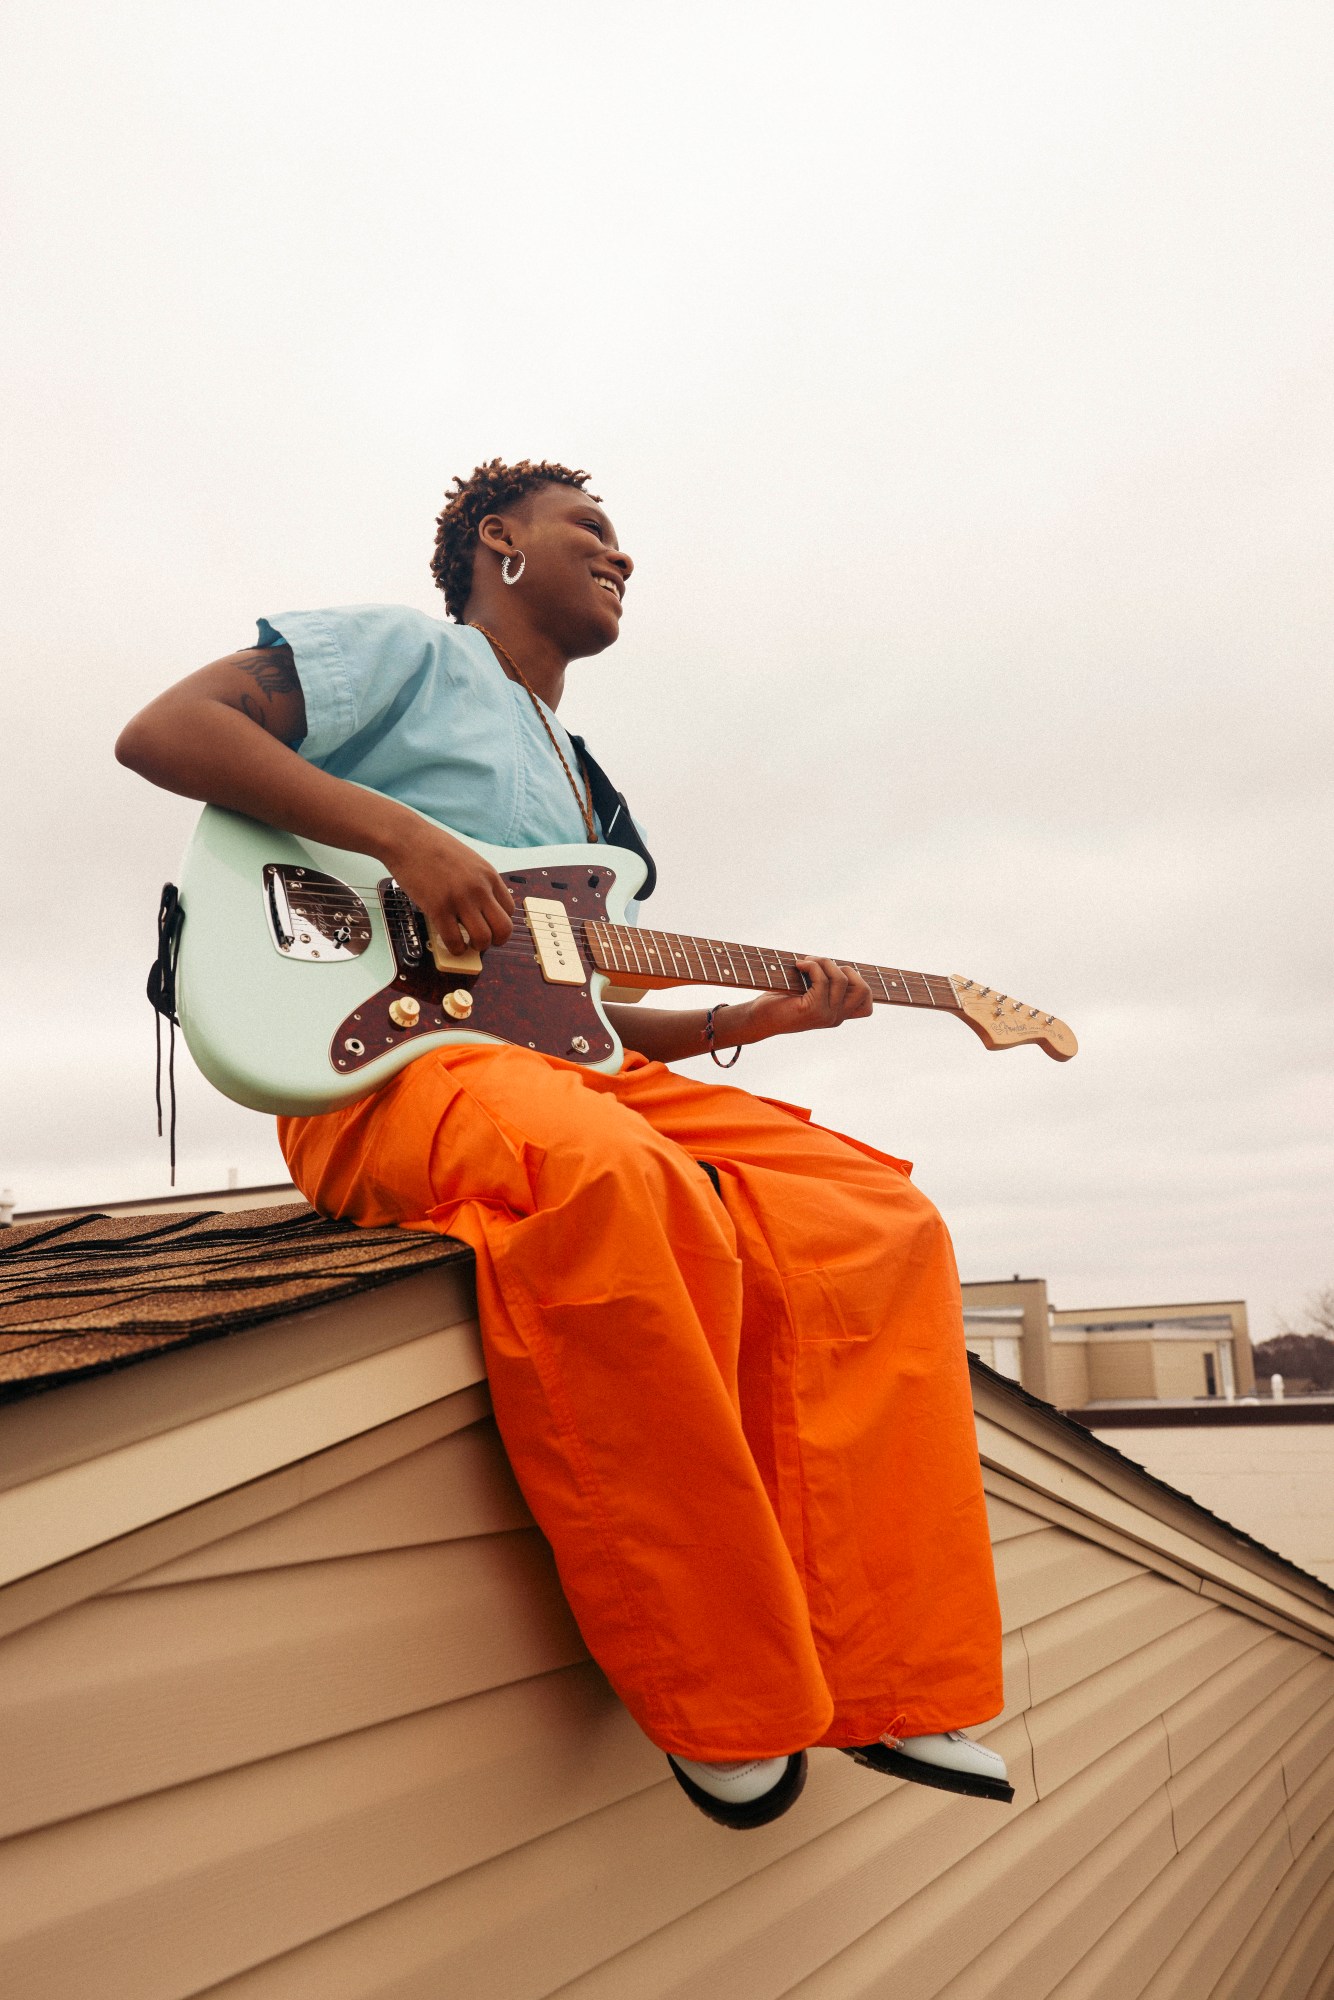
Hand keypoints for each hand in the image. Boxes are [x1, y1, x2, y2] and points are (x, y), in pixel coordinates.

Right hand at [383, 818, 514, 953]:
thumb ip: (479, 880)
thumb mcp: (468, 859)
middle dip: (496, 941)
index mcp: (489, 875)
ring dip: (476, 947)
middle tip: (483, 941)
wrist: (407, 839)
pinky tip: (451, 944)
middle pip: (504, 928)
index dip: (500, 922)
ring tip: (466, 943)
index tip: (489, 925)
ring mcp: (460, 900)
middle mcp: (479, 889)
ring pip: (482, 939)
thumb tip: (482, 903)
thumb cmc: (433, 847)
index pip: (510, 910)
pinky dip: (456, 948)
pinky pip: (454, 940)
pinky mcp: (438, 909)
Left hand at [730, 957, 873, 1044]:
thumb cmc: (780, 1001)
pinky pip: (823, 980)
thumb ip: (826, 984)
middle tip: (822, 966)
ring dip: (823, 962)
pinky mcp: (813, 1010)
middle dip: (845, 969)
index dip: (862, 986)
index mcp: (837, 1015)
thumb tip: (833, 962)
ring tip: (805, 962)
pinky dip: (812, 966)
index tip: (839, 972)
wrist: (758, 1018)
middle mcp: (835, 1018)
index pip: (866, 1008)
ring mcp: (826, 1016)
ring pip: (841, 979)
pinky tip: (799, 966)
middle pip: (863, 990)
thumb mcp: (809, 992)